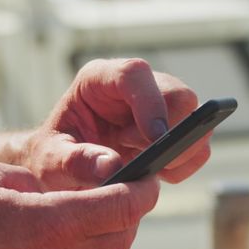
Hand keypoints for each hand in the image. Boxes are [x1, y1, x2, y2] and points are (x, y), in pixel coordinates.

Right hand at [0, 157, 159, 248]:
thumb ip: (26, 177)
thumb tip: (46, 190)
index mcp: (51, 223)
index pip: (125, 206)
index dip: (144, 190)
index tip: (152, 179)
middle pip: (119, 239)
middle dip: (125, 217)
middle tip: (118, 198)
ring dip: (90, 243)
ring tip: (66, 225)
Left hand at [23, 58, 211, 189]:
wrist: (60, 167)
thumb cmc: (51, 157)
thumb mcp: (51, 161)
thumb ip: (76, 161)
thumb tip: (111, 166)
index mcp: (98, 80)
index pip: (134, 74)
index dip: (150, 102)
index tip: (155, 139)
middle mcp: (134, 86)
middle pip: (178, 95)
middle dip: (171, 133)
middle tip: (145, 160)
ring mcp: (157, 104)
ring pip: (196, 118)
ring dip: (180, 151)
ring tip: (147, 169)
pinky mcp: (171, 128)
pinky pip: (197, 144)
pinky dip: (184, 164)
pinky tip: (157, 173)